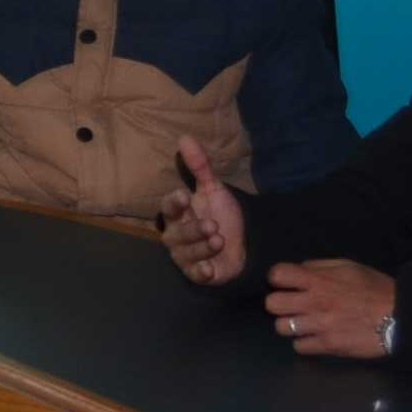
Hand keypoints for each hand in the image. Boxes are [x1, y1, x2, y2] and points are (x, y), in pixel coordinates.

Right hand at [158, 137, 247, 285]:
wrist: (243, 242)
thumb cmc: (222, 214)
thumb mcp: (214, 189)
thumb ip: (199, 167)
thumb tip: (185, 137)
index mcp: (179, 214)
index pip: (168, 208)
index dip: (174, 203)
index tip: (184, 196)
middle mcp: (177, 235)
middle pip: (177, 234)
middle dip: (193, 230)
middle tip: (212, 225)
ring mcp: (186, 256)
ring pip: (187, 253)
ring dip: (202, 248)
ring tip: (219, 240)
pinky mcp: (198, 273)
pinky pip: (194, 274)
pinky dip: (201, 272)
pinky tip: (210, 269)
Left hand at [264, 260, 395, 360]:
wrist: (401, 316)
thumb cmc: (376, 289)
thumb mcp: (350, 267)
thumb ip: (321, 266)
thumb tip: (300, 269)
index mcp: (318, 280)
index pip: (277, 274)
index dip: (278, 278)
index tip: (285, 283)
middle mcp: (313, 302)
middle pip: (272, 304)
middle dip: (279, 303)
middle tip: (292, 305)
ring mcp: (319, 326)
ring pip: (281, 327)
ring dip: (290, 325)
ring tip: (303, 323)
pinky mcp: (327, 346)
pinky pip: (299, 347)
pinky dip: (304, 342)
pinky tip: (315, 337)